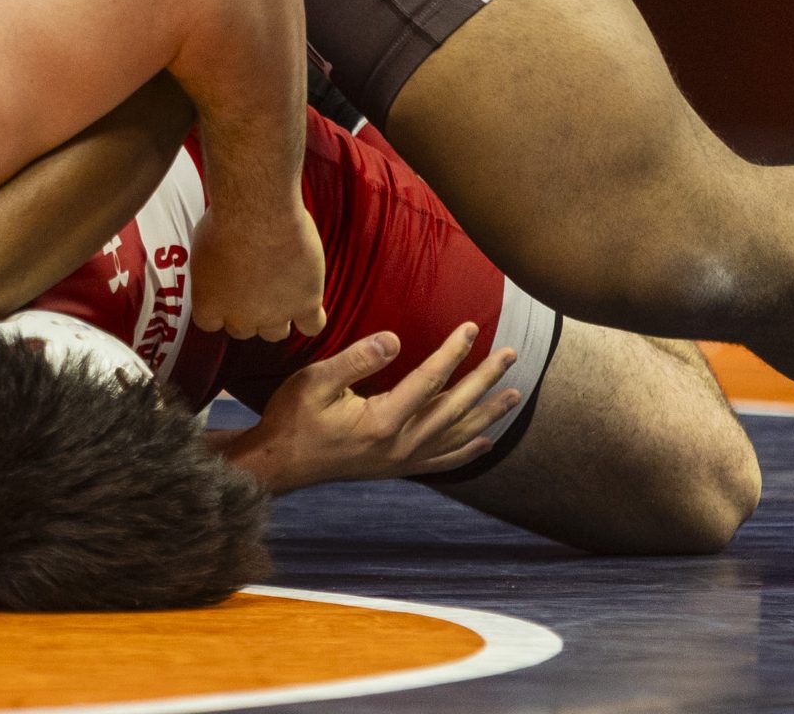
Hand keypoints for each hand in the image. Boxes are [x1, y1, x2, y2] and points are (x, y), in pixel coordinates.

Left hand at [190, 193, 326, 342]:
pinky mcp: (306, 304)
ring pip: (276, 333)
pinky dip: (311, 317)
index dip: (219, 309)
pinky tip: (308, 299)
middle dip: (247, 311)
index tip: (226, 292)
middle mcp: (240, 317)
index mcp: (208, 304)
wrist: (259, 213)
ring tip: (281, 290)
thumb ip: (211, 267)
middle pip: (243, 330)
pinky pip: (312, 326)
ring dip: (277, 316)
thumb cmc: (226, 220)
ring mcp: (274, 314)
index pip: (210, 323)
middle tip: (255, 284)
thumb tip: (216, 263)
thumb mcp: (202, 245)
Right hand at [215, 324, 519, 494]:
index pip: (430, 379)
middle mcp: (401, 444)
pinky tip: (485, 442)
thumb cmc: (293, 418)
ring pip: (456, 435)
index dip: (453, 352)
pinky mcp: (397, 467)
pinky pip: (443, 461)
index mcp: (383, 420)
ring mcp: (402, 460)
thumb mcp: (315, 381)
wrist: (279, 465)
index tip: (472, 327)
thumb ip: (357, 359)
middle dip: (486, 379)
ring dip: (487, 414)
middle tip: (512, 355)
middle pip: (455, 407)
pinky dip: (467, 451)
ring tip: (514, 395)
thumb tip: (395, 339)